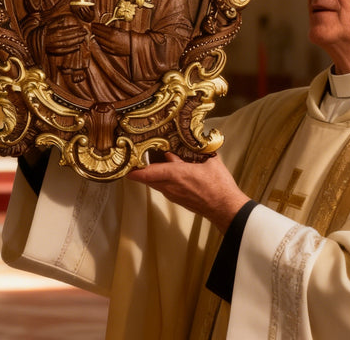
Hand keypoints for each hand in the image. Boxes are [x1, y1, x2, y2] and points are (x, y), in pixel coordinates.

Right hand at [44, 16, 86, 55]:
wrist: (33, 41)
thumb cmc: (42, 32)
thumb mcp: (48, 24)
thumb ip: (56, 22)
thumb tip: (64, 18)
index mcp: (56, 31)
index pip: (68, 30)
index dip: (76, 29)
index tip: (81, 27)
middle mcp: (57, 38)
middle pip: (70, 36)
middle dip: (79, 34)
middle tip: (85, 32)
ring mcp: (56, 45)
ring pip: (69, 43)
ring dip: (77, 41)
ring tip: (83, 38)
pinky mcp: (55, 51)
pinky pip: (65, 51)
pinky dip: (72, 49)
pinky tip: (77, 47)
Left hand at [91, 22, 131, 55]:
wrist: (135, 46)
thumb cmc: (129, 37)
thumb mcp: (120, 30)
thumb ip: (112, 28)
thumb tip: (104, 27)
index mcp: (113, 33)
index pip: (100, 28)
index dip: (96, 25)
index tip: (93, 24)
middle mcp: (110, 40)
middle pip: (98, 34)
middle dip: (94, 30)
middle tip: (92, 28)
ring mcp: (110, 46)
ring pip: (98, 41)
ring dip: (96, 37)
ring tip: (95, 34)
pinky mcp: (111, 52)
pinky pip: (102, 47)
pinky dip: (99, 43)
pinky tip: (99, 41)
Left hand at [127, 152, 249, 232]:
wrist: (226, 208)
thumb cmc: (218, 185)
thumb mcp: (208, 161)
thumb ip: (195, 151)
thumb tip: (189, 141)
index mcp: (175, 175)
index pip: (147, 173)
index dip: (133, 170)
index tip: (124, 163)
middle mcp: (170, 186)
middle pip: (147, 179)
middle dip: (139, 169)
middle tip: (134, 156)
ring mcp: (173, 195)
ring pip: (154, 183)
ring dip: (150, 174)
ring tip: (148, 160)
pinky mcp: (178, 200)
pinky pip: (163, 187)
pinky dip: (160, 179)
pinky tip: (167, 170)